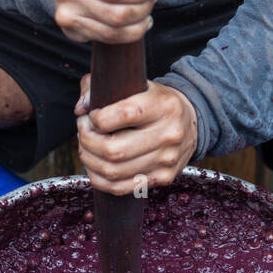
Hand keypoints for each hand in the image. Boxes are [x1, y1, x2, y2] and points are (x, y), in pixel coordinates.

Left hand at [75, 75, 197, 194]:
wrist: (191, 122)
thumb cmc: (156, 102)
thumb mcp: (137, 84)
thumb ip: (103, 87)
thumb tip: (80, 109)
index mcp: (163, 106)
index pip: (123, 115)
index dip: (96, 118)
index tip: (92, 115)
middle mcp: (169, 134)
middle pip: (113, 150)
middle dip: (87, 141)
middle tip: (83, 131)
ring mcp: (167, 160)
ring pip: (113, 171)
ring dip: (89, 160)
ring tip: (87, 147)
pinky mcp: (163, 178)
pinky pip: (120, 188)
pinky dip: (99, 179)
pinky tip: (95, 165)